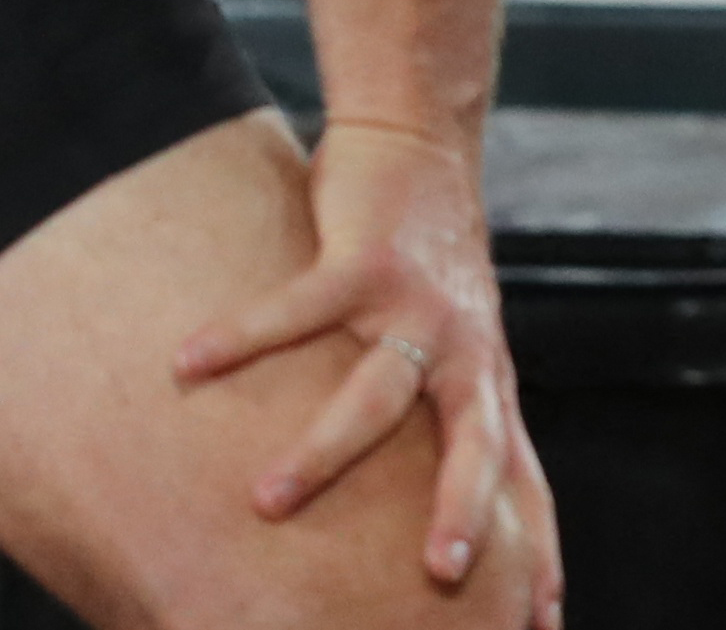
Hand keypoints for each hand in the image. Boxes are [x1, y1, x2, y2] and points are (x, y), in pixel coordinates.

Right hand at [176, 117, 561, 618]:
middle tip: (437, 573)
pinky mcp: (366, 259)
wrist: (422, 144)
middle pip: (476, 443)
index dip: (535, 548)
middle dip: (460, 510)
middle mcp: (465, 352)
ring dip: (321, 450)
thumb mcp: (460, 349)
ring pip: (376, 391)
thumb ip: (443, 420)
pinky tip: (185, 363)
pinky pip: (298, 308)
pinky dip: (240, 337)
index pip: (520, 479)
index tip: (540, 621)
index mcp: (487, 383)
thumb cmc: (429, 267)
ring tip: (264, 503)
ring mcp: (417, 305)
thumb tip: (413, 511)